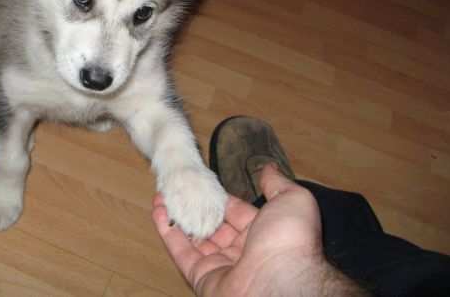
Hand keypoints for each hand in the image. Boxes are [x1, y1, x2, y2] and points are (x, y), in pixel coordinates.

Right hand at [152, 164, 365, 296]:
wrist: (279, 282)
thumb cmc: (289, 240)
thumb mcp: (292, 200)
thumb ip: (277, 184)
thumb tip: (268, 167)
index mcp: (264, 234)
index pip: (236, 211)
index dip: (218, 196)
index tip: (201, 180)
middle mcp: (242, 251)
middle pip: (212, 224)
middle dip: (194, 205)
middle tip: (176, 185)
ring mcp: (220, 266)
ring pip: (193, 238)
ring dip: (176, 215)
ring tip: (160, 194)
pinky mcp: (201, 277)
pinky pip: (181, 252)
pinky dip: (167, 232)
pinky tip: (157, 211)